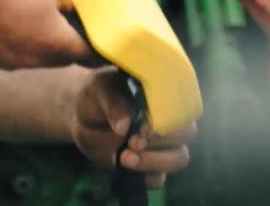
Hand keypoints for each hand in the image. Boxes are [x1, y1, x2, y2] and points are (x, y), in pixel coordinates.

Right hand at [0, 0, 94, 70]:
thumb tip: (70, 7)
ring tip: (31, 20)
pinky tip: (7, 23)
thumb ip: (68, 0)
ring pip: (33, 57)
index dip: (96, 48)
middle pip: (60, 58)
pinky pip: (10, 55)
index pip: (87, 54)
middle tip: (66, 26)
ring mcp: (10, 62)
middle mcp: (35, 60)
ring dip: (37, 44)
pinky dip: (14, 43)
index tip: (100, 44)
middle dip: (65, 44)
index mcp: (57, 44)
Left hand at [70, 68, 195, 189]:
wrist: (81, 117)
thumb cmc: (96, 95)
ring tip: (124, 158)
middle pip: (187, 134)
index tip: (141, 127)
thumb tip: (124, 126)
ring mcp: (163, 146)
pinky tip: (125, 170)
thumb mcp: (99, 90)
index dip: (165, 119)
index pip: (181, 106)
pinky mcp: (150, 168)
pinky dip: (145, 176)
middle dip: (161, 141)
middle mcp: (170, 120)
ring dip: (155, 161)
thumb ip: (112, 103)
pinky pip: (159, 178)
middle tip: (131, 144)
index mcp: (164, 95)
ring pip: (179, 158)